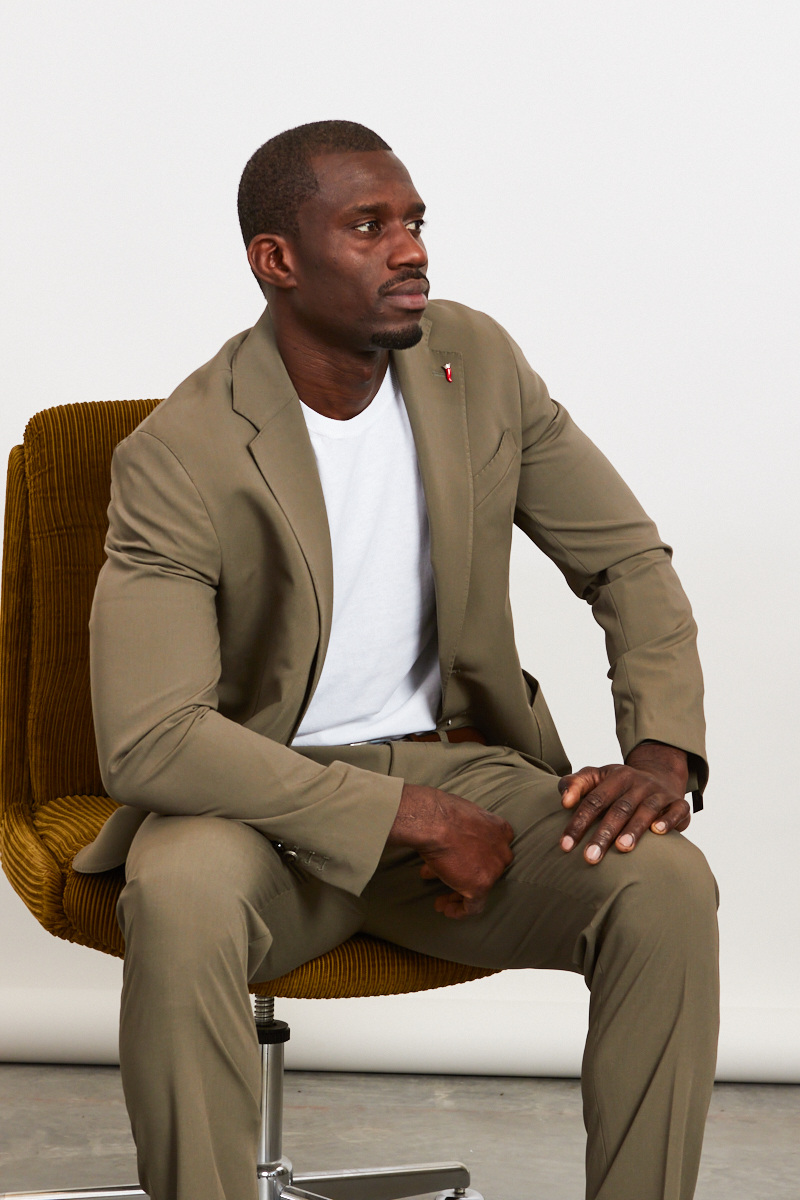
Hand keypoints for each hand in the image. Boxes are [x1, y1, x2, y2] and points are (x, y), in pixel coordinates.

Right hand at [387, 783, 513, 918]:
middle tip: (450, 881)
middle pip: (487, 869)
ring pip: (480, 889)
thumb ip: (467, 831)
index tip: (462, 865)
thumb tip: (451, 844)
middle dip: (467, 876)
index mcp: (501, 831)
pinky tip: (446, 909)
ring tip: (443, 900)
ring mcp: (494, 870)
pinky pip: (473, 906)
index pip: (493, 851)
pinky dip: (460, 910)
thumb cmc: (441, 813)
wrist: (434, 822)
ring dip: (460, 895)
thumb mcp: (462, 816)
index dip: (476, 859)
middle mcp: (503, 851)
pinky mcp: (481, 886)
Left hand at [558, 741, 689, 864]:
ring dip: (634, 829)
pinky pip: (676, 811)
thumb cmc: (620, 785)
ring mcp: (659, 793)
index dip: (578, 822)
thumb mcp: (596, 777)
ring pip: (646, 810)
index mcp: (616, 776)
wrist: (661, 775)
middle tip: (589, 858)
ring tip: (622, 848)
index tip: (565, 846)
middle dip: (603, 834)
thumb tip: (563, 801)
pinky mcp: (679, 803)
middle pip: (618, 809)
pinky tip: (658, 832)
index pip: (594, 800)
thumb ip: (575, 785)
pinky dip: (668, 821)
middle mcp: (639, 783)